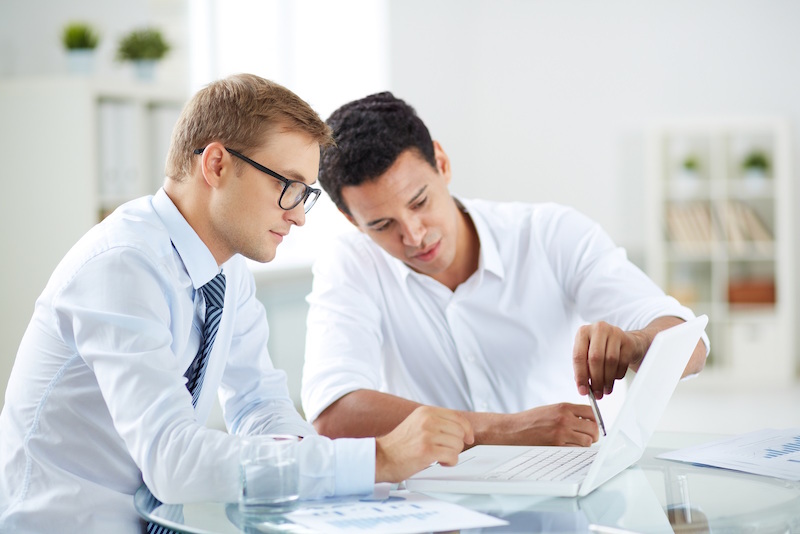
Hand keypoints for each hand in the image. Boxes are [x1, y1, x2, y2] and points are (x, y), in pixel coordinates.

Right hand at [374, 406, 473, 482]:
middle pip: (460, 431)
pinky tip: (439, 462)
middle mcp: (427, 420)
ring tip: (439, 456)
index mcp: (426, 412)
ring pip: (458, 445)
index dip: (467, 429)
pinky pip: (452, 456)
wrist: (381, 457)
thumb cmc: (397, 445)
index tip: (469, 437)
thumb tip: (458, 428)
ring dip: (452, 454)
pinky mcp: (427, 451)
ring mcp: (427, 435)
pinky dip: (450, 462)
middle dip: (456, 444)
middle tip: (445, 450)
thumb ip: (435, 422)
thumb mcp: (416, 423)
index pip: (458, 417)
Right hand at [478, 403, 598, 446]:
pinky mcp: (557, 445)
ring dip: (585, 444)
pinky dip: (575, 450)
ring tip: (576, 442)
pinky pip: (576, 450)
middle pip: (593, 428)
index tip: (593, 425)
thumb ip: (569, 413)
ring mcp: (561, 433)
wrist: (514, 429)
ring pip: (587, 441)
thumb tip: (587, 421)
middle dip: (593, 434)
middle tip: (588, 437)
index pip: (592, 412)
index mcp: (563, 407)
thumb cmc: (531, 420)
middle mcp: (564, 418)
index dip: (595, 420)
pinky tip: (568, 447)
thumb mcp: (551, 409)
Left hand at [572, 321, 648, 399]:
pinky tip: (614, 378)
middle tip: (597, 393)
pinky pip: (622, 362)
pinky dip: (617, 374)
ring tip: (606, 390)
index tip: (582, 390)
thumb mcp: (588, 354)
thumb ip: (583, 368)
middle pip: (595, 358)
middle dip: (596, 380)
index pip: (578, 356)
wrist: (626, 341)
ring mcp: (614, 332)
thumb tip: (583, 387)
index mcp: (583, 332)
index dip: (580, 376)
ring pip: (610, 361)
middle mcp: (598, 329)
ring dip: (607, 380)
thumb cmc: (603, 349)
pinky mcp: (628, 340)